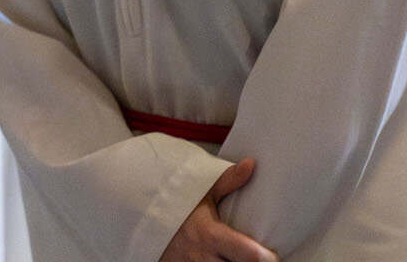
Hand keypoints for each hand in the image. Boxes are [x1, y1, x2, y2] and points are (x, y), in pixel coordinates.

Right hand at [159, 160, 279, 261]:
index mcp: (211, 235)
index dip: (267, 258)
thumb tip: (252, 164)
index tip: (273, 254)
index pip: (251, 255)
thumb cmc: (176, 206)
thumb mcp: (201, 192)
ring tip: (241, 261)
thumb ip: (228, 181)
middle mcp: (205, 258)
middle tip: (258, 259)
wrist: (142, 218)